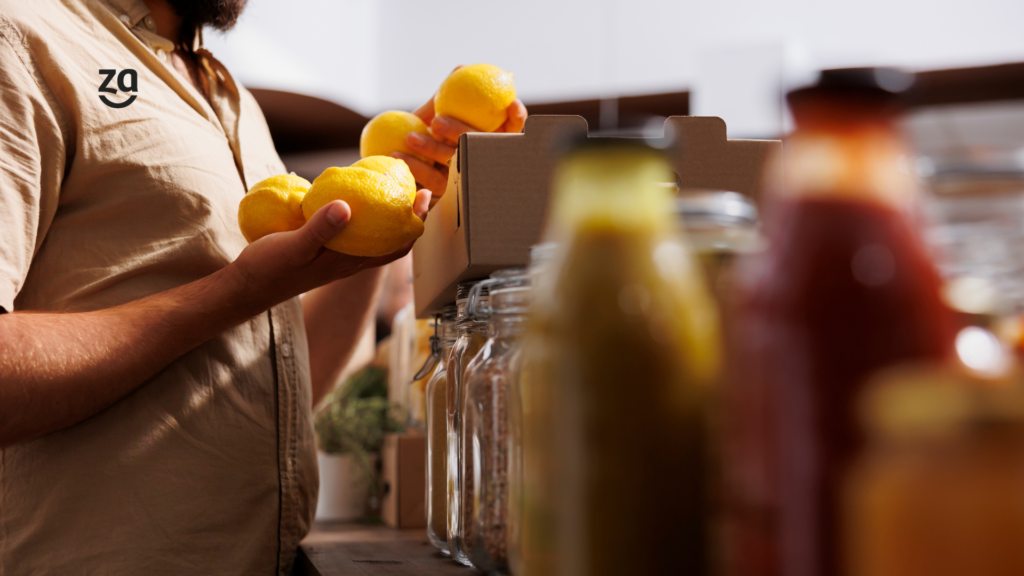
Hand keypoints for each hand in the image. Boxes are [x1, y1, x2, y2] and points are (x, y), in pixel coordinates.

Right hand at [231, 190, 431, 305]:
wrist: (248, 286)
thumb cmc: (271, 268)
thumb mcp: (296, 246)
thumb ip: (321, 228)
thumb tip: (349, 206)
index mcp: (351, 261)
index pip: (397, 245)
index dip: (415, 222)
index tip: (424, 195)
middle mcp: (350, 261)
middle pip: (392, 239)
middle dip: (408, 214)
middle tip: (415, 185)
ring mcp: (338, 257)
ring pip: (373, 236)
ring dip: (386, 215)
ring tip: (388, 187)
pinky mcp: (323, 251)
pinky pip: (352, 232)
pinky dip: (360, 215)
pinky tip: (350, 196)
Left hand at [394, 88, 527, 200]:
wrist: (396, 164)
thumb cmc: (422, 134)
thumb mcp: (432, 114)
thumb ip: (449, 94)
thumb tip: (463, 67)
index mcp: (487, 140)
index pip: (512, 129)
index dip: (517, 118)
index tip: (513, 104)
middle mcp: (483, 161)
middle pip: (481, 147)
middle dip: (461, 132)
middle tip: (437, 121)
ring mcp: (469, 179)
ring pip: (455, 163)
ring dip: (431, 148)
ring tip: (410, 137)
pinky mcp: (448, 196)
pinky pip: (434, 182)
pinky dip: (415, 166)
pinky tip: (398, 154)